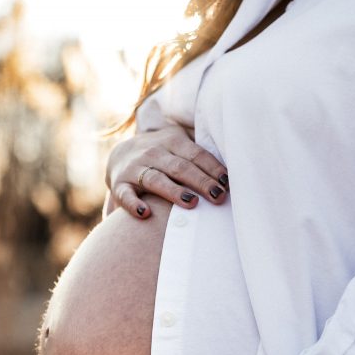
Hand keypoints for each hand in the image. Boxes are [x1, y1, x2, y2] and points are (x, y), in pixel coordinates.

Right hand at [105, 123, 229, 219]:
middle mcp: (153, 152)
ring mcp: (135, 168)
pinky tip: (145, 213)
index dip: (212, 168)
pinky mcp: (119, 185)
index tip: (228, 182)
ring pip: (156, 179)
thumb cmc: (162, 156)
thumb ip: (199, 156)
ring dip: (174, 191)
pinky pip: (125, 195)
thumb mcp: (178, 147)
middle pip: (180, 167)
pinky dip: (133, 204)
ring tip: (191, 203)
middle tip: (218, 196)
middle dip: (201, 182)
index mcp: (172, 141)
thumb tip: (234, 175)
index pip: (196, 155)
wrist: (119, 155)